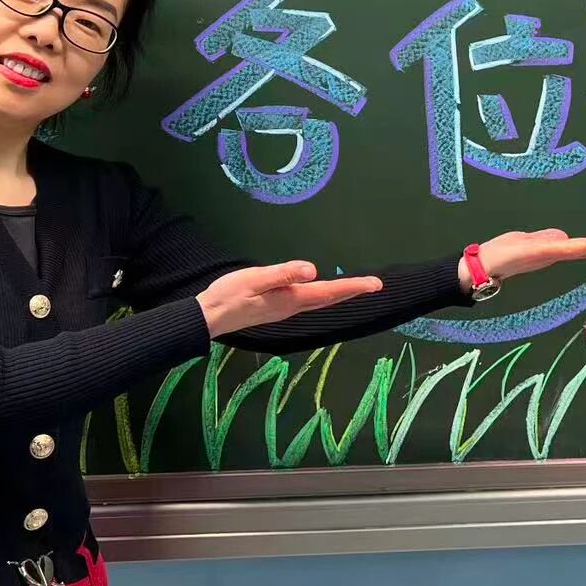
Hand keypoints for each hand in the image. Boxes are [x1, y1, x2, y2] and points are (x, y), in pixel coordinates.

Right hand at [197, 262, 383, 338]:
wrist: (210, 317)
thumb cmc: (229, 295)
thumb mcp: (255, 279)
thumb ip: (283, 274)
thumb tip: (312, 269)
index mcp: (291, 299)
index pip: (329, 292)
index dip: (353, 287)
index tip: (376, 284)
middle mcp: (293, 307)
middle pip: (329, 299)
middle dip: (353, 291)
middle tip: (376, 285)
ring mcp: (285, 309)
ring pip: (321, 302)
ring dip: (341, 294)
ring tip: (357, 287)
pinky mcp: (277, 308)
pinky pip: (310, 302)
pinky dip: (324, 295)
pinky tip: (323, 292)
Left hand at [460, 228, 585, 291]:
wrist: (481, 266)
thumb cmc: (502, 253)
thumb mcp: (527, 241)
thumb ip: (545, 239)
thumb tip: (564, 238)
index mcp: (551, 250)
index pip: (580, 246)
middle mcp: (552, 252)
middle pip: (583, 247)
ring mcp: (546, 253)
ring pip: (576, 248)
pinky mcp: (537, 252)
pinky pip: (562, 248)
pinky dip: (578, 247)